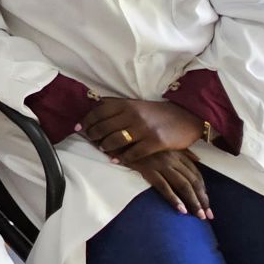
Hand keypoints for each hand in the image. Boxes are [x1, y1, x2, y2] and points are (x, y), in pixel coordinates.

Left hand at [83, 97, 202, 163]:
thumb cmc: (157, 112)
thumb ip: (117, 106)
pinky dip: (122, 158)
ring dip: (105, 146)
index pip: (98, 111)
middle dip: (93, 135)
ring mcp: (144, 128)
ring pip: (115, 140)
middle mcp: (132, 114)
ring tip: (103, 149)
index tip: (78, 127)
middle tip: (91, 140)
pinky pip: (133, 153)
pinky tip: (117, 160)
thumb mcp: (136, 104)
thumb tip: (93, 108)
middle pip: (103, 127)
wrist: (186, 117)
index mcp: (127, 104)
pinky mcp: (155, 142)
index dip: (86, 120)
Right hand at [127, 148, 211, 218]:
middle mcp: (173, 158)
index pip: (196, 174)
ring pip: (183, 185)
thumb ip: (181, 151)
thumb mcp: (165, 143)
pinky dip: (174, 199)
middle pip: (193, 181)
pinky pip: (164, 186)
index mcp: (178, 153)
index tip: (207, 203)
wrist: (122, 136)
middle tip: (208, 215)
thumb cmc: (143, 142)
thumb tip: (198, 160)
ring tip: (199, 216)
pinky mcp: (148, 169)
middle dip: (203, 199)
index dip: (204, 190)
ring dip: (193, 202)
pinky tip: (181, 209)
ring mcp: (161, 164)